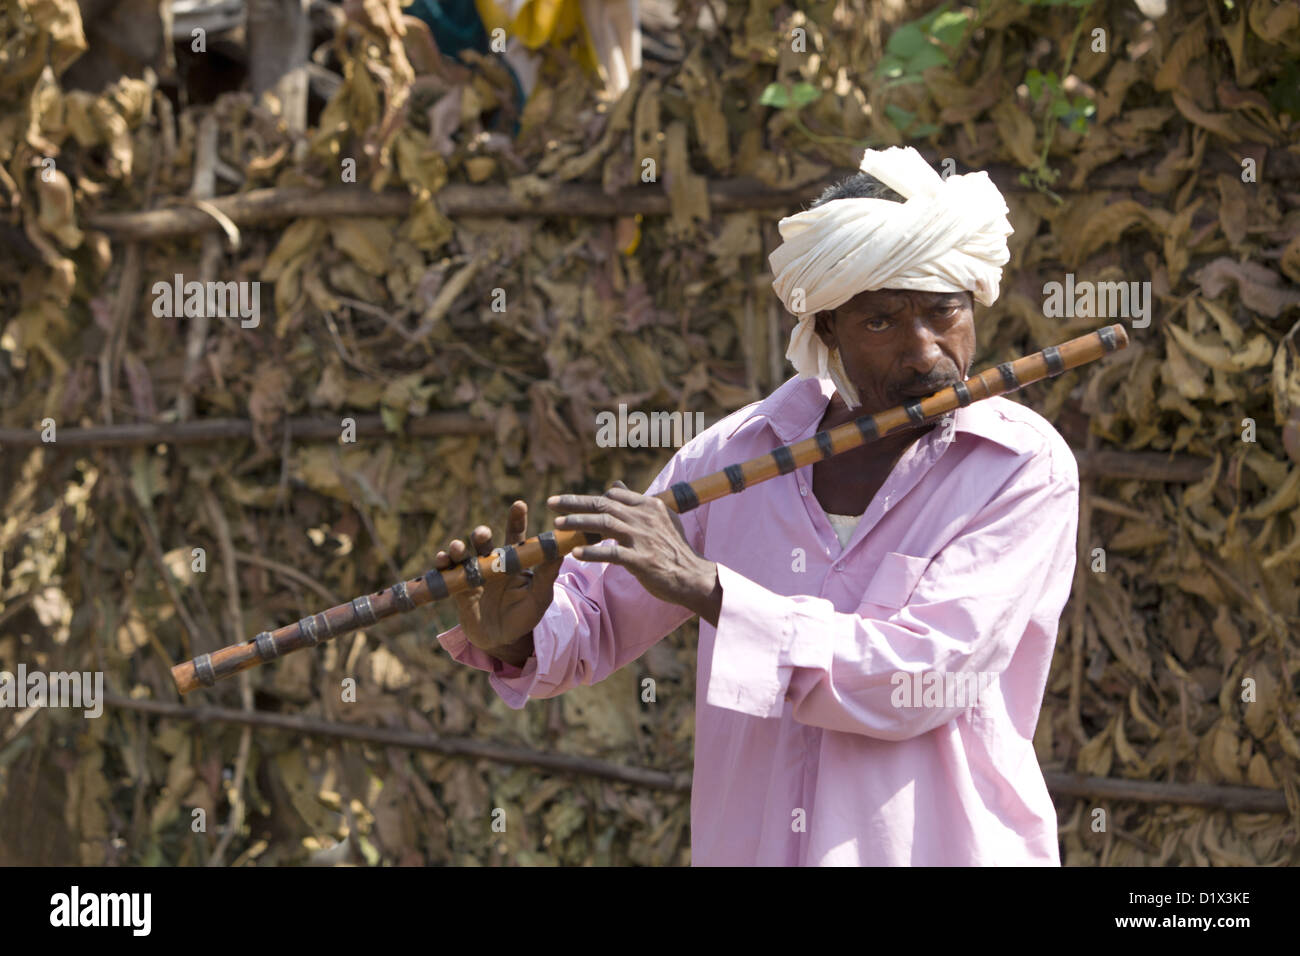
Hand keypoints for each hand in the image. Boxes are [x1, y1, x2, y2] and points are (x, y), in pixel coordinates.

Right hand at [433, 500, 562, 665]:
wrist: (502, 640)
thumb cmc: (525, 616)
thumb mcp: (539, 597)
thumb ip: (547, 575)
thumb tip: (561, 550)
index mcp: (513, 561)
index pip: (515, 534)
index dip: (516, 519)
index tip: (519, 505)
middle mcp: (492, 562)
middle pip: (483, 541)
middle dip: (480, 534)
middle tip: (482, 534)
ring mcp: (473, 573)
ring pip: (462, 553)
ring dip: (457, 547)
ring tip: (457, 548)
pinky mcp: (457, 587)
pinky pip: (446, 572)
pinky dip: (442, 564)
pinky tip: (441, 560)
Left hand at [549, 482, 720, 623]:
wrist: (694, 576)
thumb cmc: (675, 549)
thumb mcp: (661, 519)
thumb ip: (637, 502)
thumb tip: (615, 486)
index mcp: (649, 506)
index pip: (613, 496)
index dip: (589, 499)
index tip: (567, 503)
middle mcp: (645, 518)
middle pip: (603, 505)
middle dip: (574, 503)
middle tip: (551, 504)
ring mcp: (643, 538)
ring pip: (604, 524)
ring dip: (579, 523)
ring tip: (558, 525)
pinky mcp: (642, 560)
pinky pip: (612, 553)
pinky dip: (592, 553)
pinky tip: (575, 554)